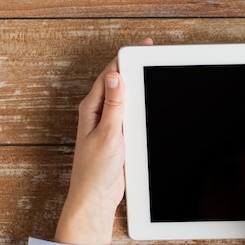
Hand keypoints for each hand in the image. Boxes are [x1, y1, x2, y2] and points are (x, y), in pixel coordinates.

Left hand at [54, 38, 153, 244]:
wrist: (96, 197)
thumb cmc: (96, 170)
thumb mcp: (109, 134)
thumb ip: (113, 105)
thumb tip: (115, 76)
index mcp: (92, 108)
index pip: (110, 74)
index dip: (127, 57)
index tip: (143, 47)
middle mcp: (98, 113)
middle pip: (117, 82)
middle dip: (133, 66)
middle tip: (151, 54)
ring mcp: (107, 124)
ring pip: (124, 98)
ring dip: (137, 86)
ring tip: (152, 72)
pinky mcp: (117, 136)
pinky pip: (129, 114)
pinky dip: (139, 105)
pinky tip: (149, 104)